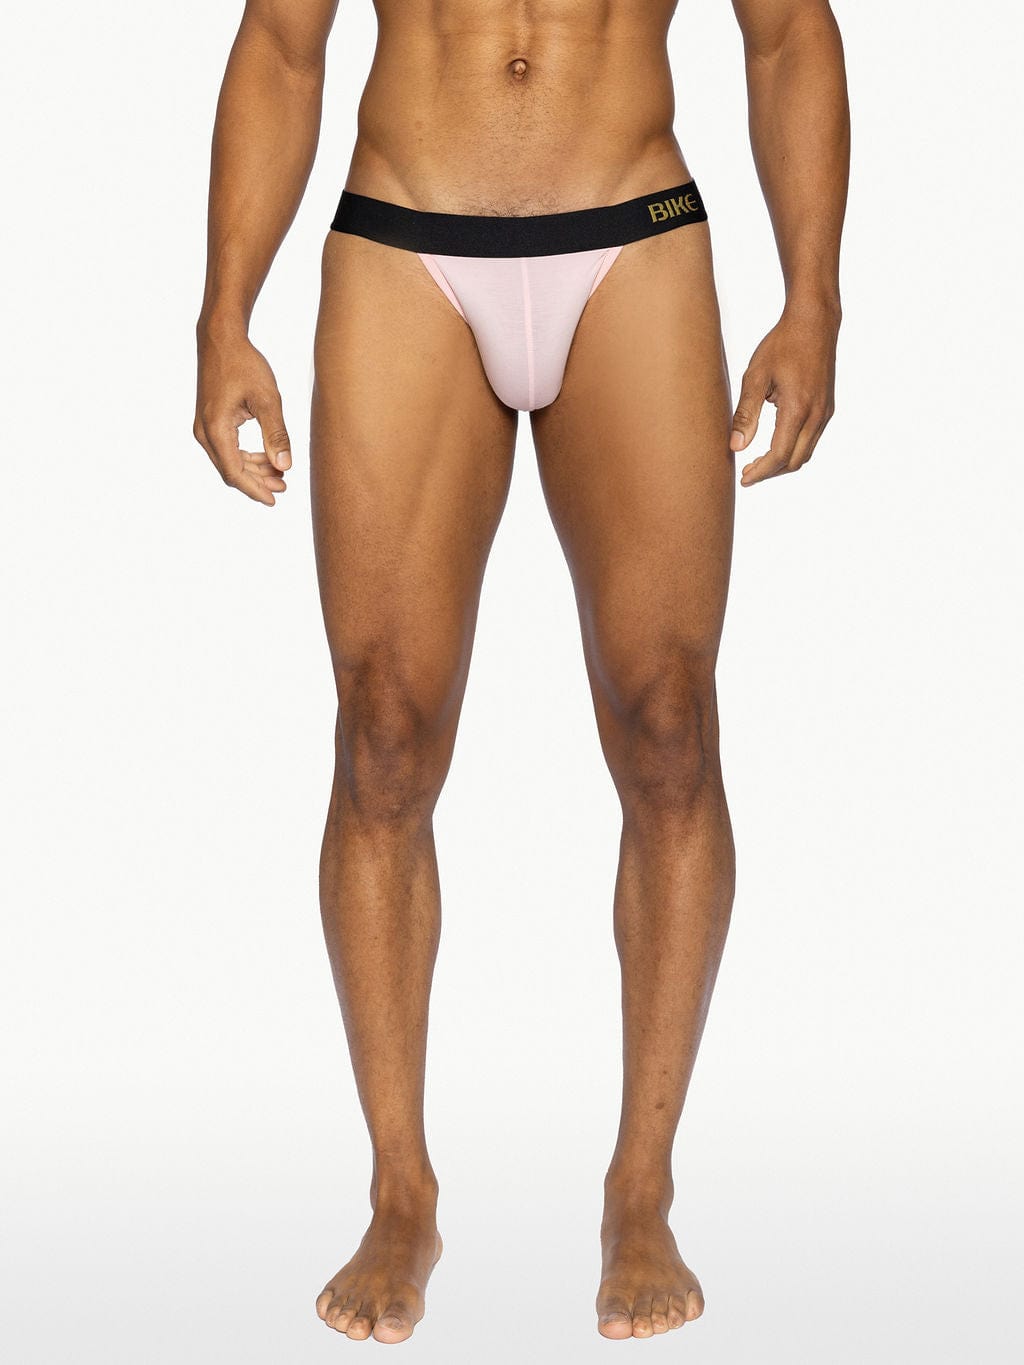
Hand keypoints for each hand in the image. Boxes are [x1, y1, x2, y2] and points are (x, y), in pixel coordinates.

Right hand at [193, 325, 291, 506]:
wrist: (221, 338)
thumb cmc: (244, 364)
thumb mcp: (268, 399)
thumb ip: (276, 434)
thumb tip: (284, 466)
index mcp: (216, 428)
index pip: (235, 472)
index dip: (255, 490)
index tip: (274, 500)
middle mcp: (204, 432)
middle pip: (230, 471)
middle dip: (257, 482)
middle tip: (284, 487)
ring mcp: (204, 427)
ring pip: (228, 462)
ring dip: (253, 471)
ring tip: (279, 474)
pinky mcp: (209, 421)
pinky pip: (227, 449)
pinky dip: (246, 457)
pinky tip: (266, 458)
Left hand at [729, 300, 839, 486]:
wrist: (815, 322)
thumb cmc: (782, 344)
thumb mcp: (755, 376)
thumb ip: (745, 414)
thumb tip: (736, 447)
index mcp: (798, 409)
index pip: (779, 455)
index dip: (760, 472)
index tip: (744, 479)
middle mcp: (817, 415)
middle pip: (794, 461)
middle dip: (770, 472)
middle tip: (747, 473)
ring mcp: (825, 412)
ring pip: (805, 453)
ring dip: (782, 463)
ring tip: (757, 462)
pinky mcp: (827, 408)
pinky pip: (811, 440)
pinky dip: (793, 449)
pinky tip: (775, 444)